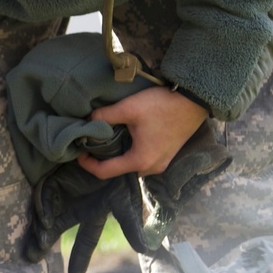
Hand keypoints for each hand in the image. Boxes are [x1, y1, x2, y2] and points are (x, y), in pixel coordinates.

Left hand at [76, 87, 206, 180]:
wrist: (193, 101)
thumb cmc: (161, 105)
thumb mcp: (128, 108)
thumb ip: (105, 116)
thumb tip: (88, 121)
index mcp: (140, 161)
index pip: (105, 172)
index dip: (88, 164)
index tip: (79, 151)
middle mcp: (151, 168)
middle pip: (119, 171)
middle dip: (102, 160)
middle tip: (91, 143)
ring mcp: (162, 163)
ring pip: (131, 166)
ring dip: (117, 156)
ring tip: (106, 140)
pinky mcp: (167, 156)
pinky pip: (142, 160)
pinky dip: (130, 153)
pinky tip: (125, 137)